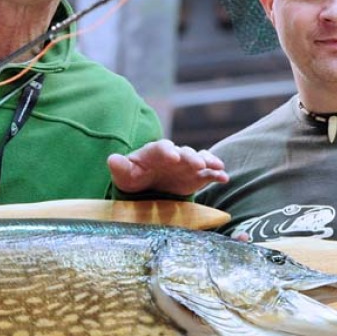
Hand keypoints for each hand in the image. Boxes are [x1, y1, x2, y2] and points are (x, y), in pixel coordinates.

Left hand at [107, 140, 227, 195]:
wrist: (146, 187)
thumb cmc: (133, 178)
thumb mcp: (124, 175)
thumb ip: (119, 167)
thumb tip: (112, 159)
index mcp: (155, 152)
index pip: (162, 147)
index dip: (167, 150)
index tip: (172, 156)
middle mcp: (174, 155)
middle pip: (184, 152)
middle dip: (191, 156)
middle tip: (196, 163)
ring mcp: (187, 164)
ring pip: (200, 158)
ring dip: (208, 161)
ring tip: (217, 166)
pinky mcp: (197, 176)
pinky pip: (209, 172)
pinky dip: (217, 174)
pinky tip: (224, 178)